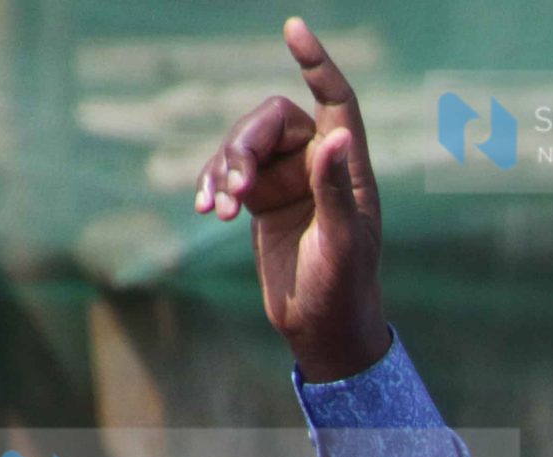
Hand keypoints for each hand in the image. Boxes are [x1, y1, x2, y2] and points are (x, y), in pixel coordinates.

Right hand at [194, 18, 387, 381]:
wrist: (323, 330)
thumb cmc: (344, 289)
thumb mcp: (343, 243)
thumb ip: (335, 192)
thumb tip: (335, 139)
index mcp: (349, 168)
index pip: (336, 101)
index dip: (317, 64)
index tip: (294, 28)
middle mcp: (319, 166)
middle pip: (273, 120)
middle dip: (245, 144)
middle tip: (235, 189)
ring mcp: (289, 181)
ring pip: (245, 145)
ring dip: (223, 168)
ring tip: (216, 210)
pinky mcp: (262, 201)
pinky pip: (229, 173)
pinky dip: (211, 184)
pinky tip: (203, 208)